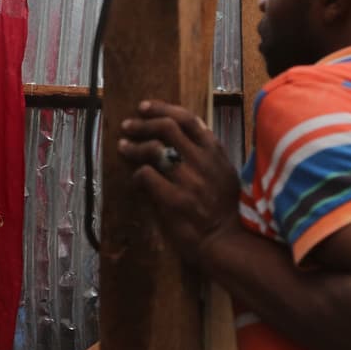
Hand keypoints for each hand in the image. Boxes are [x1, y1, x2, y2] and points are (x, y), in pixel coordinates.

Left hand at [117, 99, 243, 267]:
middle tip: (127, 126)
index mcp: (215, 152)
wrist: (227, 242)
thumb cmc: (224, 208)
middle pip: (167, 127)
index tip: (144, 107)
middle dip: (143, 123)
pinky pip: (147, 175)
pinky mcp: (175, 200)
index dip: (162, 109)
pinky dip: (137, 174)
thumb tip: (177, 133)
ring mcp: (189, 180)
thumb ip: (206, 152)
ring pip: (155, 149)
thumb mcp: (224, 173)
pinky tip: (136, 180)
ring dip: (134, 146)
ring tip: (123, 146)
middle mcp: (203, 162)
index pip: (188, 119)